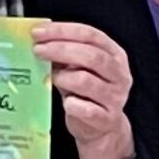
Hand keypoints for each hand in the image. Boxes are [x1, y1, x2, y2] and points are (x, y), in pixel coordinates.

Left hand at [32, 20, 138, 158]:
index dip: (63, 31)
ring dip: (63, 77)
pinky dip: (72, 104)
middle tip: (38, 50)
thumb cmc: (86, 93)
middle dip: (60, 50)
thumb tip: (38, 39)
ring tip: (50, 78)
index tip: (39, 32)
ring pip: (86, 81)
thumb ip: (66, 53)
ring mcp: (115, 98)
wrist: (100, 128)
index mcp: (114, 54)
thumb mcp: (79, 68)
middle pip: (91, 56)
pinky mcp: (106, 119)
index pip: (90, 34)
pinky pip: (86, 109)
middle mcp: (119, 74)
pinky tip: (65, 102)